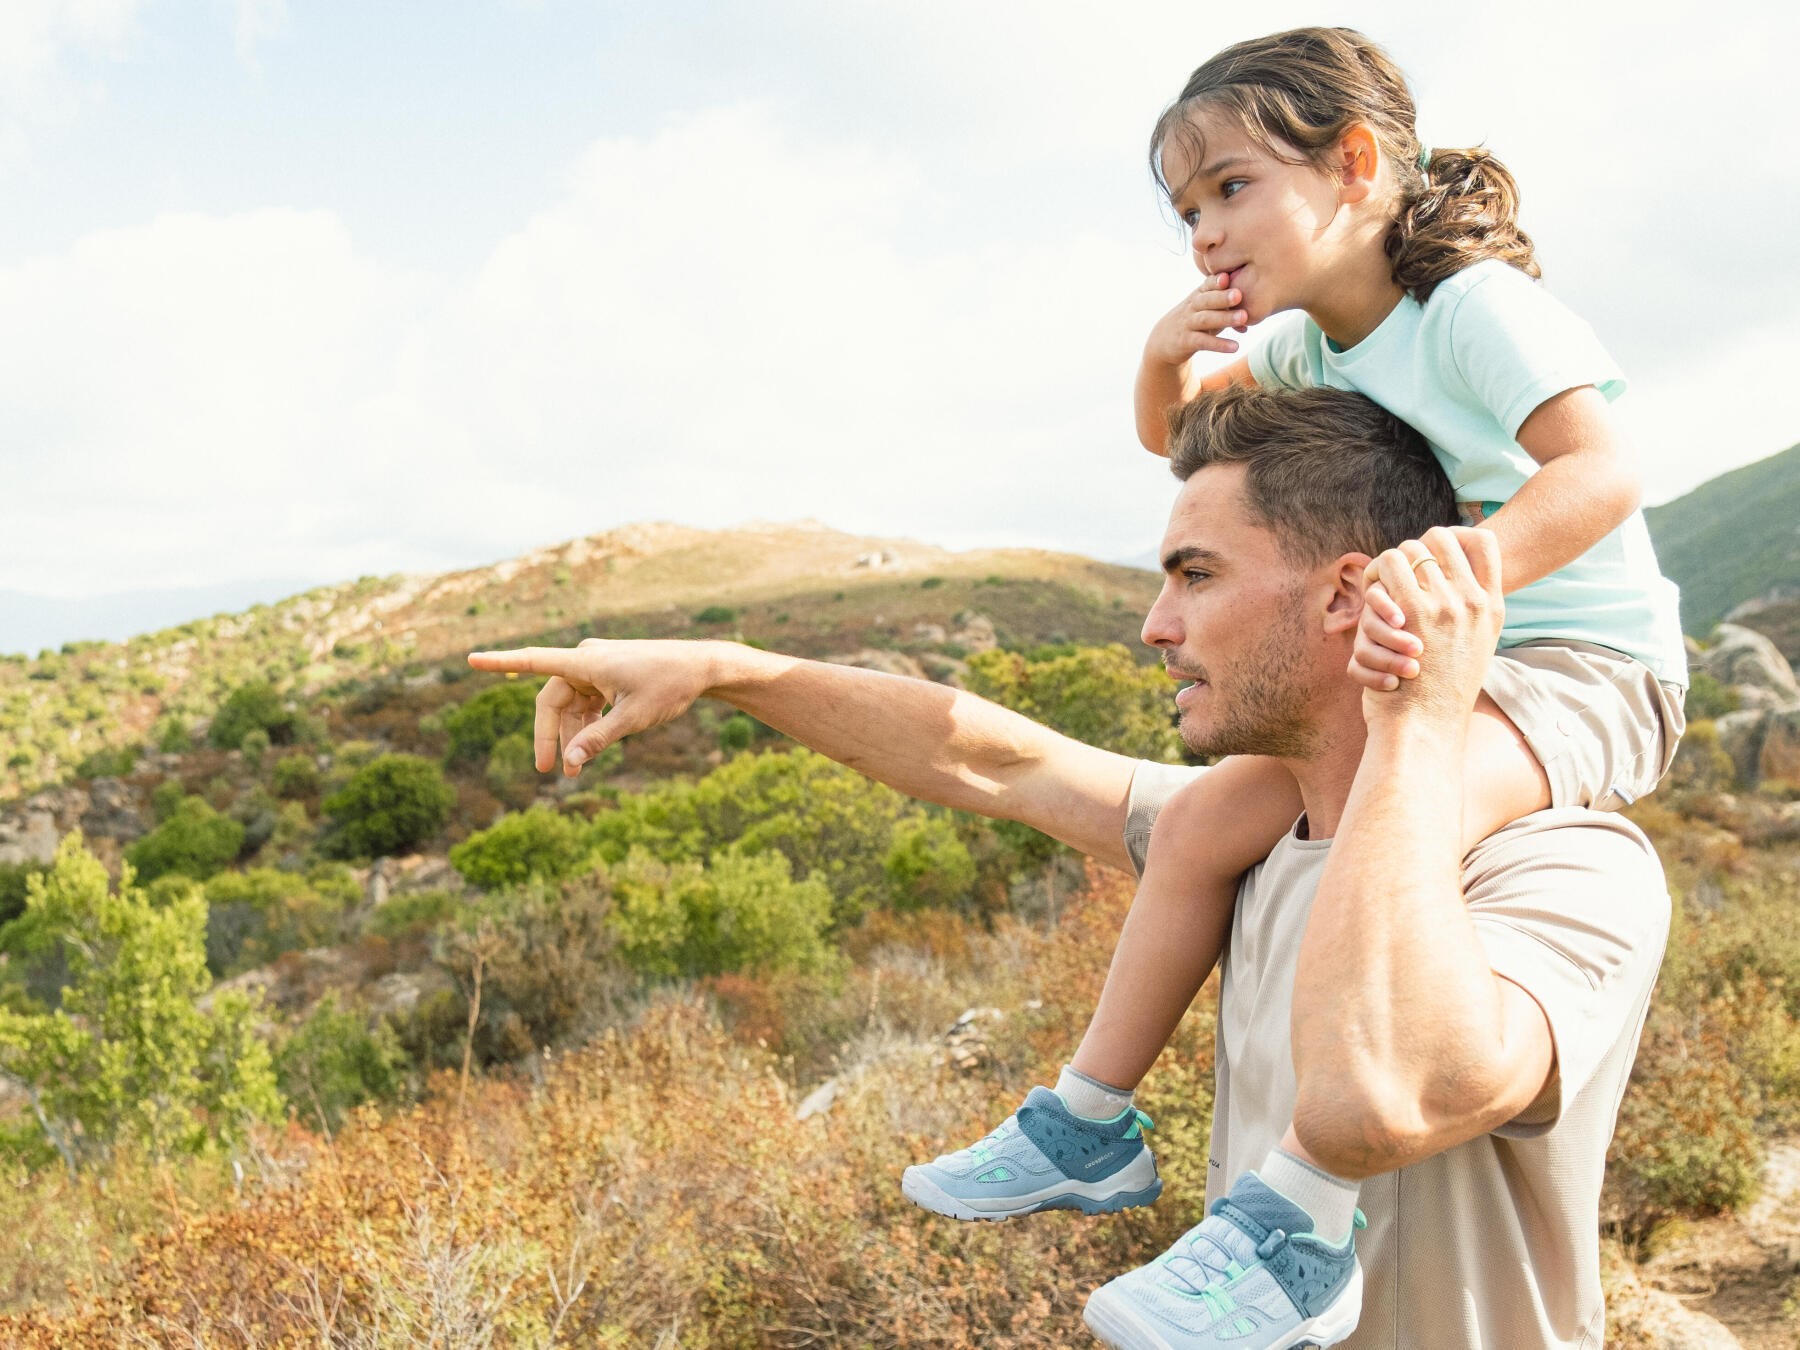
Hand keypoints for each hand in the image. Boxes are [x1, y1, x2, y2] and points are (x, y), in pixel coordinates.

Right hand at [466, 638, 721, 774]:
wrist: (702, 668)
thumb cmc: (669, 687)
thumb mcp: (633, 718)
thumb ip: (599, 739)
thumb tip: (570, 761)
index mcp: (586, 661)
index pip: (534, 661)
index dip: (501, 663)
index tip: (471, 660)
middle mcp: (586, 659)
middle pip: (552, 700)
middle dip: (549, 735)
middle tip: (547, 770)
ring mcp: (597, 666)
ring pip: (570, 705)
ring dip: (570, 735)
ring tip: (575, 771)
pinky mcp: (608, 674)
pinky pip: (586, 701)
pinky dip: (586, 724)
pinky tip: (589, 750)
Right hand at [1143, 273, 1249, 366]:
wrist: (1164, 342)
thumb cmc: (1194, 322)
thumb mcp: (1206, 310)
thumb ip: (1228, 307)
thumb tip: (1254, 312)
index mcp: (1199, 295)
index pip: (1207, 285)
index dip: (1215, 281)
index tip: (1227, 276)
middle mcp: (1192, 307)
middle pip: (1206, 300)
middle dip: (1222, 297)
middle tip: (1239, 294)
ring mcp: (1188, 324)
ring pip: (1206, 319)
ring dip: (1225, 318)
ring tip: (1243, 318)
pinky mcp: (1185, 342)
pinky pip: (1203, 342)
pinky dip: (1219, 344)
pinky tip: (1234, 347)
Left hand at [1359, 527, 1502, 727]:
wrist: (1425, 727)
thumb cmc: (1440, 696)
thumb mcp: (1472, 651)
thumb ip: (1467, 616)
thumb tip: (1451, 586)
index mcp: (1492, 608)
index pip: (1485, 542)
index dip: (1457, 534)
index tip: (1437, 549)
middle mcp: (1472, 601)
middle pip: (1442, 538)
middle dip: (1415, 547)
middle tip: (1401, 568)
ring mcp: (1444, 605)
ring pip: (1411, 548)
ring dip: (1391, 561)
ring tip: (1383, 579)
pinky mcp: (1410, 612)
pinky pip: (1389, 566)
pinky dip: (1375, 573)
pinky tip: (1370, 589)